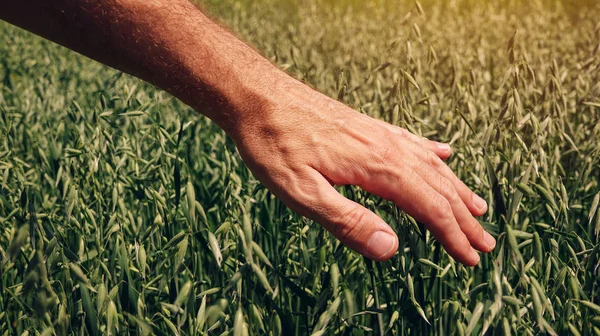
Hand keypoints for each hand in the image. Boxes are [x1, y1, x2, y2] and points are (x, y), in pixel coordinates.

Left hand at [231, 79, 495, 265]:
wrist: (258, 96)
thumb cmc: (275, 145)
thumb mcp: (302, 193)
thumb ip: (348, 222)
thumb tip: (392, 248)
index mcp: (377, 167)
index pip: (429, 207)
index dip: (451, 235)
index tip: (471, 258)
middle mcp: (387, 147)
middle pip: (438, 187)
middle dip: (463, 219)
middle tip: (486, 243)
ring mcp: (378, 134)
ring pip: (430, 164)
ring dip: (456, 189)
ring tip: (476, 208)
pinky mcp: (367, 127)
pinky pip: (411, 141)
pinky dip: (433, 153)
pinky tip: (444, 154)